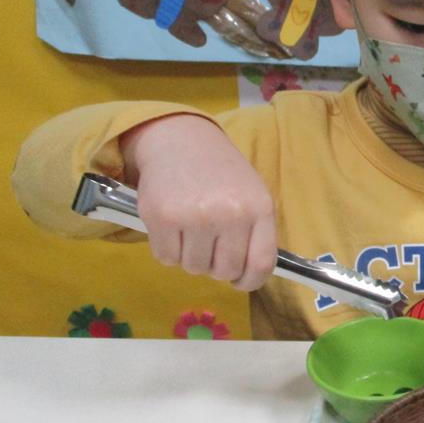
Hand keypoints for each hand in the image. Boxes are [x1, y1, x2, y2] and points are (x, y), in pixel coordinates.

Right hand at [119, 114, 275, 290]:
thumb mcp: (252, 196)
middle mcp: (230, 214)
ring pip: (194, 267)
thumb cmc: (222, 174)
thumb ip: (256, 233)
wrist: (181, 141)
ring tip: (192, 230)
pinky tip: (174, 227)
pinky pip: (166, 258)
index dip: (249, 281)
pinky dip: (168, 250)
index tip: (239, 280)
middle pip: (224, 271)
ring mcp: (195, 216)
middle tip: (210, 244)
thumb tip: (247, 276)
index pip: (261, 264)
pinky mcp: (162, 217)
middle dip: (216, 266)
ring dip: (191, 257)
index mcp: (259, 209)